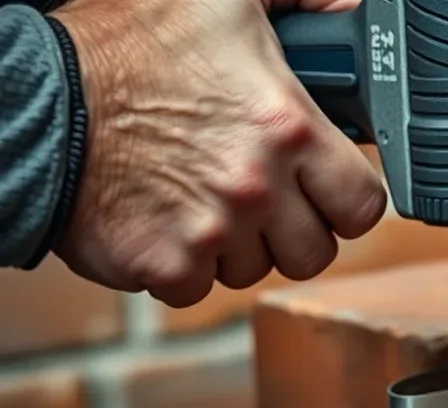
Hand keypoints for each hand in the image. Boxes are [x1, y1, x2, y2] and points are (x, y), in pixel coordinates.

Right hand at [50, 0, 386, 307]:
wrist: (33, 100)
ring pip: (258, 271)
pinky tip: (165, 218)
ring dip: (238, 245)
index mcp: (287, 127)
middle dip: (294, 229)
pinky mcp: (167, 265)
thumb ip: (298, 7)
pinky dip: (185, 264)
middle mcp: (258, 185)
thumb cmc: (121, 47)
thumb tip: (349, 11)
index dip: (347, 200)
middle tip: (264, 199)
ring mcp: (213, 231)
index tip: (327, 190)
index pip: (364, 204)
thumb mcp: (223, 3)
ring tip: (203, 196)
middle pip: (316, 250)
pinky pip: (200, 288)